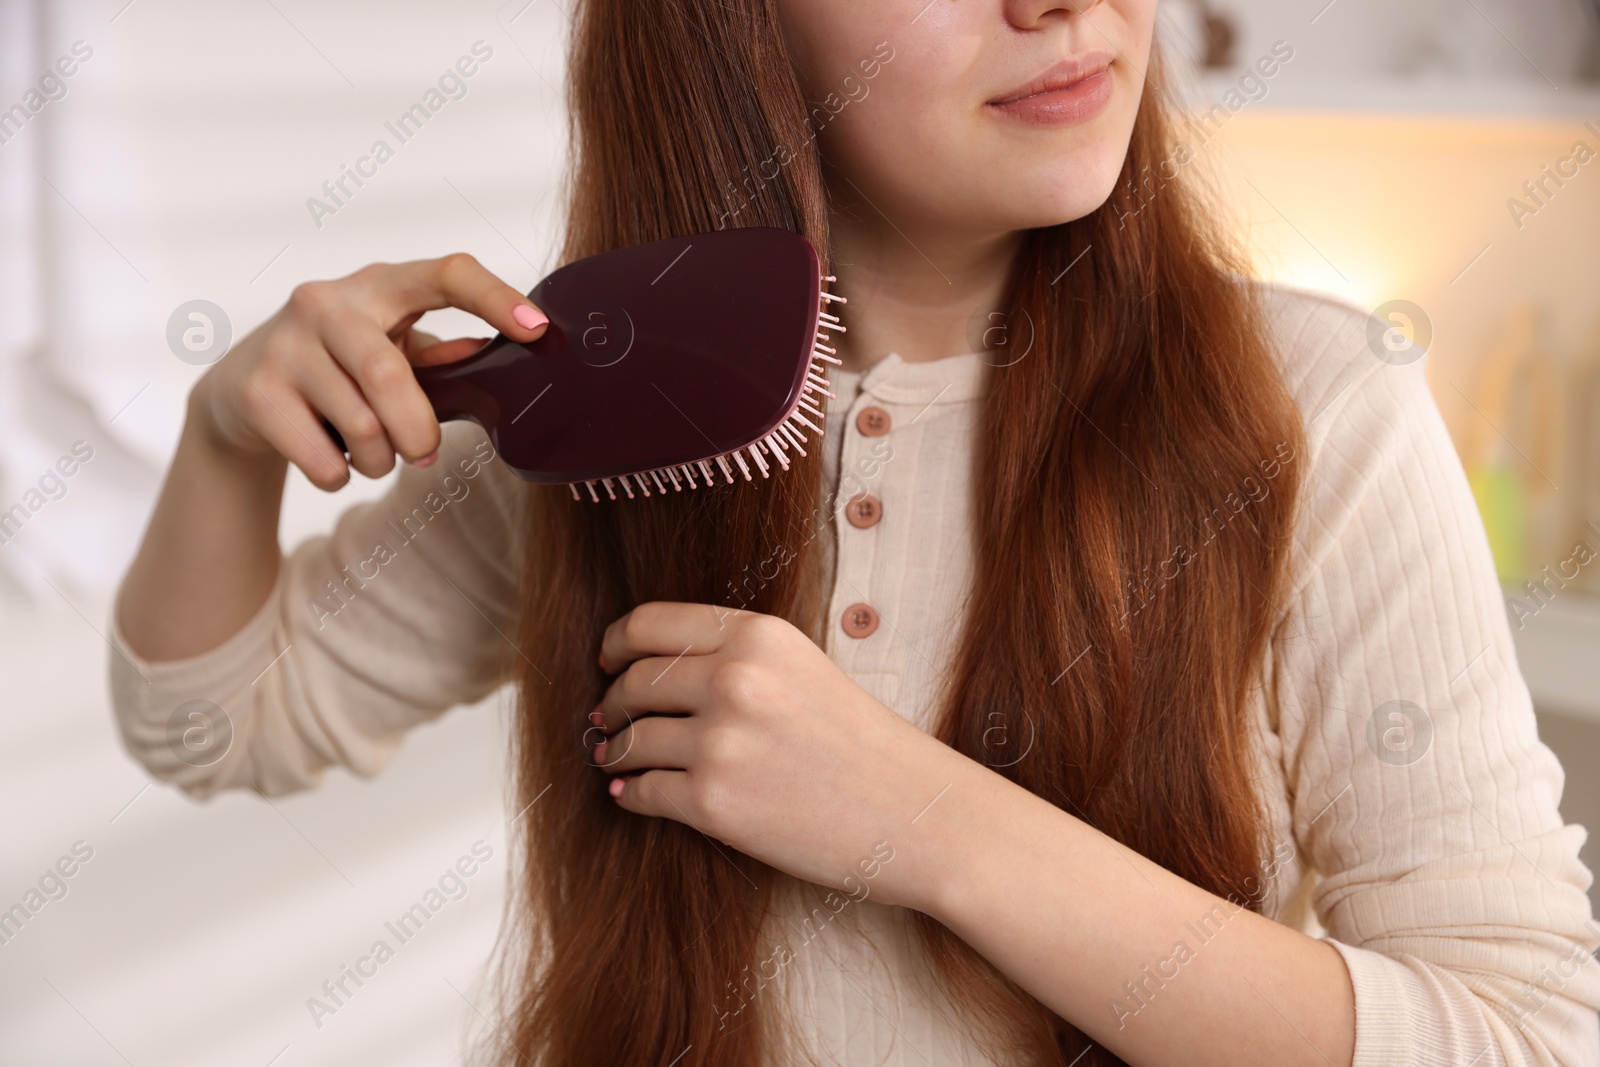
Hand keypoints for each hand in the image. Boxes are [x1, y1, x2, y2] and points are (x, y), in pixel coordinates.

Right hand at [194, 253, 549, 488]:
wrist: (240, 392)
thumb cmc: (338, 368)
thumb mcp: (392, 350)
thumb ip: (442, 357)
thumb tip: (499, 360)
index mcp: (379, 284)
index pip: (446, 273)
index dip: (494, 297)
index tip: (537, 330)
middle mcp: (326, 302)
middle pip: (389, 375)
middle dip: (418, 430)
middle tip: (425, 454)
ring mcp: (284, 345)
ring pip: (360, 426)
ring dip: (381, 460)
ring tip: (375, 456)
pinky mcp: (255, 393)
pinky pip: (324, 460)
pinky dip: (341, 475)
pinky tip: (335, 460)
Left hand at [592, 602, 974, 908]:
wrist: (915, 813)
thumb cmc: (864, 745)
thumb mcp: (804, 668)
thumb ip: (736, 657)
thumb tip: (647, 669)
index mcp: (758, 636)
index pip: (650, 623)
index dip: (617, 642)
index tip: (608, 659)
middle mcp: (734, 680)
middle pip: (634, 680)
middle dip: (614, 701)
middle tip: (610, 716)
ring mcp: (721, 742)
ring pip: (630, 739)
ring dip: (617, 751)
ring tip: (617, 758)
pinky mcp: (713, 804)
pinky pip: (643, 793)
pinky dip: (632, 795)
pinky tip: (634, 795)